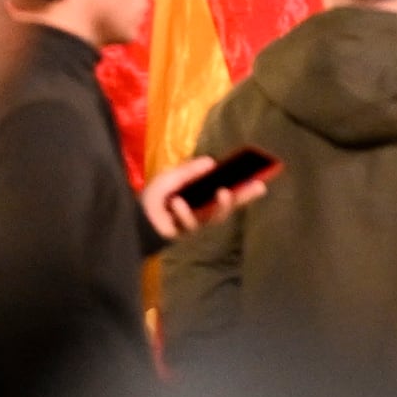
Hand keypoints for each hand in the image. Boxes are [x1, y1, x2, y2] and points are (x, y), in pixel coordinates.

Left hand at [139, 153, 271, 241]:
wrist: (135, 219)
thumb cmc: (154, 199)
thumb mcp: (171, 178)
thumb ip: (189, 171)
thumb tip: (212, 162)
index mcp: (201, 197)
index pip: (228, 192)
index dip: (245, 188)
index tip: (261, 181)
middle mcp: (203, 212)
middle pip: (229, 207)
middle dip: (242, 197)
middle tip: (256, 187)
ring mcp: (196, 225)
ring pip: (216, 217)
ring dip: (221, 205)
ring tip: (223, 191)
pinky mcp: (186, 234)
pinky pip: (191, 224)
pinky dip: (184, 212)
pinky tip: (176, 202)